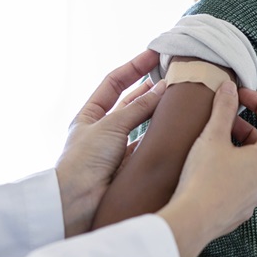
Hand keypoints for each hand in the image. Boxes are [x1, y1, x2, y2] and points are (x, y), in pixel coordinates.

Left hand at [56, 50, 164, 236]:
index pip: (114, 83)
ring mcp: (116, 149)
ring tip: (180, 97)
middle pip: (130, 102)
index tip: (154, 54)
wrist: (77, 202)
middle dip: (151, 88)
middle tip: (174, 74)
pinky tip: (175, 128)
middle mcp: (102, 130)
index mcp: (89, 116)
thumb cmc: (84, 161)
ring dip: (158, 112)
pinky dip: (160, 136)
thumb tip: (163, 88)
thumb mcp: (110, 126)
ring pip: (141, 124)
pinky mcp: (128, 167)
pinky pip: (147, 146)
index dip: (134, 67)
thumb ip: (138, 108)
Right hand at [158, 82, 256, 256]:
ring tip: (211, 142)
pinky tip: (206, 168)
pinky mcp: (240, 209)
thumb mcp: (212, 137)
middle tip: (220, 119)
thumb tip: (229, 87)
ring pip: (252, 163)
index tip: (240, 96)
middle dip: (243, 125)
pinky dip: (229, 168)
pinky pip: (241, 182)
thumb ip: (223, 108)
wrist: (191, 221)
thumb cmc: (203, 179)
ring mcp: (255, 196)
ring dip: (236, 147)